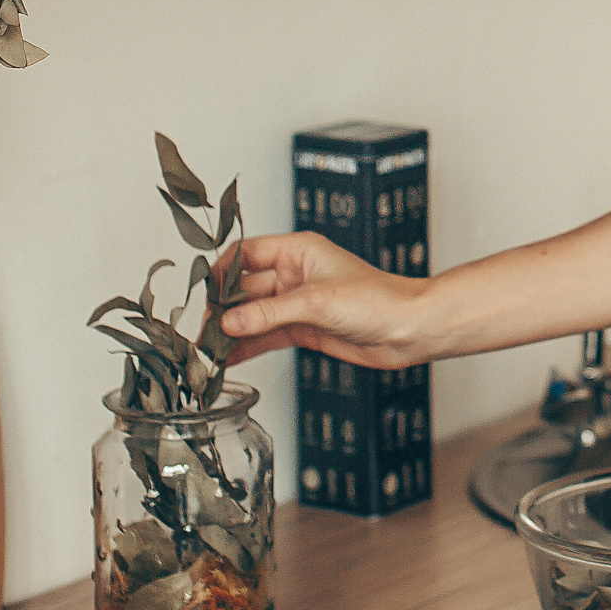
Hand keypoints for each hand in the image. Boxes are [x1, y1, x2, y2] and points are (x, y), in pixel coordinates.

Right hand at [221, 232, 422, 366]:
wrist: (409, 329)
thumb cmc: (378, 300)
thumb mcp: (316, 302)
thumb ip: (269, 313)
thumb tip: (231, 321)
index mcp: (299, 251)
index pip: (247, 253)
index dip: (222, 272)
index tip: (204, 294)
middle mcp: (296, 274)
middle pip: (246, 287)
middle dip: (223, 307)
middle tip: (201, 330)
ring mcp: (299, 303)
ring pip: (254, 315)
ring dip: (233, 331)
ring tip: (208, 349)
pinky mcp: (305, 329)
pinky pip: (267, 336)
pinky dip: (248, 346)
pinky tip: (229, 358)